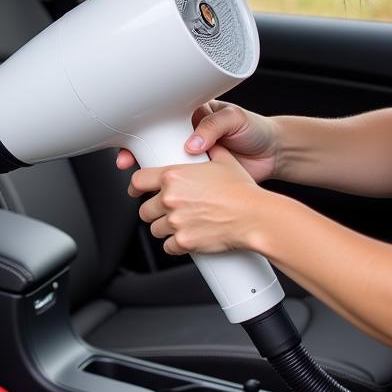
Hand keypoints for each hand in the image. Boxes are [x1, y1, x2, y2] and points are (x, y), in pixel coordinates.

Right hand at [115, 101, 279, 181]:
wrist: (275, 154)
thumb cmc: (256, 131)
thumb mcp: (235, 119)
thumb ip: (213, 126)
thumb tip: (191, 144)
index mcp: (191, 119)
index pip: (157, 123)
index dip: (139, 134)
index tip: (129, 146)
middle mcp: (187, 139)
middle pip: (153, 149)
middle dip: (138, 158)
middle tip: (129, 165)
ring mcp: (192, 162)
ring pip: (163, 170)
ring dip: (151, 178)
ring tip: (143, 183)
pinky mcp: (200, 181)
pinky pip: (180, 186)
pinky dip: (171, 191)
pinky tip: (164, 195)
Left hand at [128, 146, 266, 255]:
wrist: (256, 217)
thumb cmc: (242, 191)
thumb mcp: (224, 161)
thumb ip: (209, 151)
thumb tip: (205, 145)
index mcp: (173, 176)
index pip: (138, 180)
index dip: (135, 187)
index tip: (135, 191)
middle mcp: (170, 198)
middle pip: (145, 209)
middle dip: (155, 212)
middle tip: (169, 212)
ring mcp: (175, 221)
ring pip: (155, 229)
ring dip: (165, 228)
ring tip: (182, 225)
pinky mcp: (183, 241)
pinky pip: (168, 247)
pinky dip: (175, 245)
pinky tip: (186, 239)